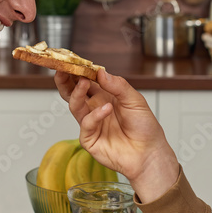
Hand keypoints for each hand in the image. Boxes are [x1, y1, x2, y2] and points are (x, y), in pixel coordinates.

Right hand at [55, 69, 178, 202]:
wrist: (149, 153)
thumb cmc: (144, 127)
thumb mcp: (135, 100)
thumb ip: (118, 85)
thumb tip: (101, 72)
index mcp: (104, 96)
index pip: (86, 81)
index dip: (78, 71)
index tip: (72, 60)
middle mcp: (95, 108)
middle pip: (72, 92)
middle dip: (65, 81)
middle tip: (62, 69)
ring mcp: (91, 124)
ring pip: (75, 106)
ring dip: (77, 93)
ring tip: (83, 83)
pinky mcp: (90, 139)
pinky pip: (86, 124)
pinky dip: (95, 115)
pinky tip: (106, 109)